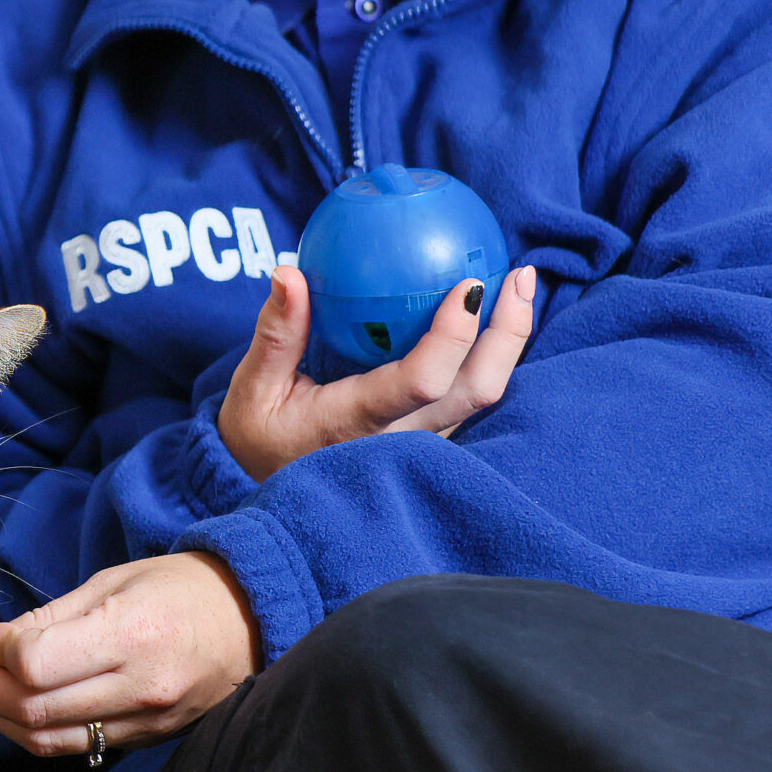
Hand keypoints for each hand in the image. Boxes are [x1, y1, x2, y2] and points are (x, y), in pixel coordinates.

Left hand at [0, 552, 257, 757]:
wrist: (254, 619)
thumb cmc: (182, 586)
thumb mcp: (113, 581)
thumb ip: (47, 617)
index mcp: (130, 636)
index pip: (34, 663)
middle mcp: (137, 688)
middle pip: (31, 708)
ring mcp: (144, 722)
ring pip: (45, 739)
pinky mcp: (144, 741)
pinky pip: (72, 746)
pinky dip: (30, 730)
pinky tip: (9, 704)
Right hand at [216, 264, 537, 482]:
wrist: (281, 498)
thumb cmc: (261, 436)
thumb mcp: (251, 389)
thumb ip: (275, 332)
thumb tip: (288, 273)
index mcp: (357, 424)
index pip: (421, 381)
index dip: (454, 335)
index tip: (468, 284)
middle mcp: (403, 440)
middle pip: (477, 391)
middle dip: (509, 332)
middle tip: (519, 274)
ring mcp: (424, 445)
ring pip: (485, 397)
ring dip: (509, 341)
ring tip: (519, 284)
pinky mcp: (432, 441)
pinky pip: (472, 396)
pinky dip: (490, 353)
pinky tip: (492, 314)